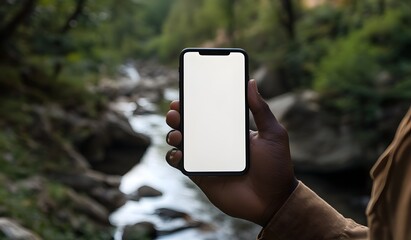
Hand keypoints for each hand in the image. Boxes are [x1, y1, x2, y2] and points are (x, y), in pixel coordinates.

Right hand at [165, 79, 296, 225]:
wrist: (273, 201)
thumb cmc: (276, 167)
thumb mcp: (273, 134)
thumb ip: (261, 110)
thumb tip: (251, 82)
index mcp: (230, 131)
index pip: (208, 113)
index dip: (195, 103)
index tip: (186, 94)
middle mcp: (215, 143)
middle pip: (190, 125)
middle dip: (178, 116)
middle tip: (175, 112)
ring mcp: (207, 159)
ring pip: (182, 143)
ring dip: (173, 134)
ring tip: (177, 133)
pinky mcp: (201, 176)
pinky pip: (181, 164)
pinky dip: (174, 157)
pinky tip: (178, 154)